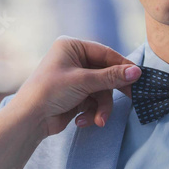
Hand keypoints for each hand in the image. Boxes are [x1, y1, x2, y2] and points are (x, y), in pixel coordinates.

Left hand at [11, 37, 141, 137]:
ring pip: (101, 91)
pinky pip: (93, 102)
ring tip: (99, 120)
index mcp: (72, 46)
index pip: (105, 53)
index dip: (123, 66)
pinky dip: (91, 112)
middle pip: (105, 73)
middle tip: (133, 98)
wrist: (30, 119)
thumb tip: (137, 72)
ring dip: (101, 107)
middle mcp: (73, 60)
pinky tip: (82, 121)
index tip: (139, 77)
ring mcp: (74, 78)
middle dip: (112, 91)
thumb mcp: (84, 82)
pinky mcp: (75, 96)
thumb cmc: (51, 91)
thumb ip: (111, 77)